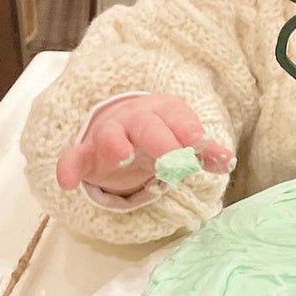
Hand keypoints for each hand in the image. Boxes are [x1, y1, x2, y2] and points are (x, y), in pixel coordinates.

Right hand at [56, 94, 233, 194]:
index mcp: (163, 112)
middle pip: (148, 126)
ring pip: (110, 135)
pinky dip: (69, 167)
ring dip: (116, 144)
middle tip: (174, 162)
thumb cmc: (160, 135)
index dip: (189, 132)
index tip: (200, 146)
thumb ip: (204, 152)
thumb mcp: (184, 140)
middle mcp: (135, 119)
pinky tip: (68, 183)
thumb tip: (227, 161)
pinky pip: (75, 157)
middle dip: (162, 142)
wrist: (121, 127)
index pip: (178, 118)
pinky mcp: (87, 154)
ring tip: (124, 157)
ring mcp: (109, 135)